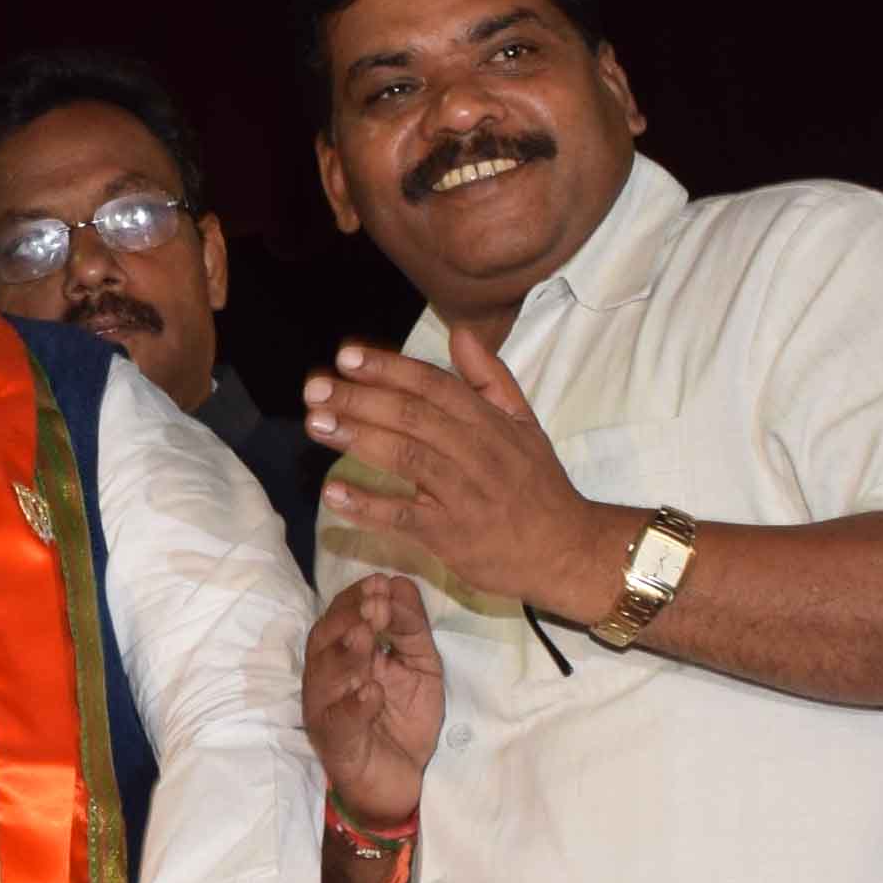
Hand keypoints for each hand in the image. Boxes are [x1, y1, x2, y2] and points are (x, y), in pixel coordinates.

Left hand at [305, 318, 626, 618]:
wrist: (566, 549)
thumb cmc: (538, 485)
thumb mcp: (525, 424)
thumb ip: (490, 379)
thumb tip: (460, 332)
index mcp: (490, 422)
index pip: (434, 385)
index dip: (389, 369)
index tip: (347, 356)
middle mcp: (476, 452)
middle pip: (413, 417)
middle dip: (360, 398)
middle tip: (315, 388)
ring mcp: (463, 495)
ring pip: (407, 459)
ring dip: (358, 439)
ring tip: (317, 424)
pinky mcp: (452, 537)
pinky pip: (405, 518)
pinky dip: (368, 505)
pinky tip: (333, 494)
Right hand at [305, 572, 445, 819]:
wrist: (401, 782)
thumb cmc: (403, 720)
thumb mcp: (419, 665)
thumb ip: (411, 627)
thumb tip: (399, 583)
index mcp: (343, 655)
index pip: (339, 617)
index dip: (355, 599)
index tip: (380, 583)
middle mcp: (327, 679)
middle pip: (323, 641)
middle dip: (347, 618)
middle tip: (375, 606)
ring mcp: (327, 711)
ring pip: (325, 678)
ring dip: (345, 654)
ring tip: (366, 635)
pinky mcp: (338, 744)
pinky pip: (339, 722)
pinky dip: (353, 705)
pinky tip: (370, 691)